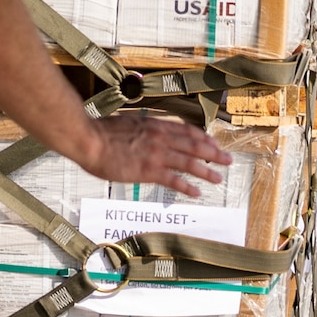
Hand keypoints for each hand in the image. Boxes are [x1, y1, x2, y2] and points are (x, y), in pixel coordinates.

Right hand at [84, 112, 230, 197]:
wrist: (89, 139)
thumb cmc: (101, 132)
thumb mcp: (128, 123)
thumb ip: (142, 129)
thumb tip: (146, 133)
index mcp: (155, 125)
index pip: (186, 130)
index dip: (203, 138)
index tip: (213, 143)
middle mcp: (160, 138)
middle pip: (194, 145)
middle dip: (213, 153)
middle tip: (227, 160)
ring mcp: (156, 154)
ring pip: (189, 162)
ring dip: (207, 171)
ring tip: (218, 178)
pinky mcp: (148, 170)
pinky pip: (174, 180)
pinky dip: (187, 186)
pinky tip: (197, 192)